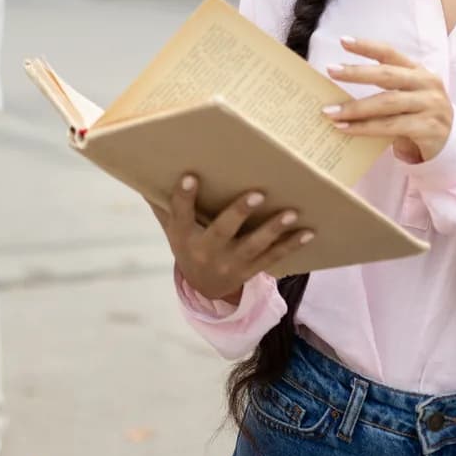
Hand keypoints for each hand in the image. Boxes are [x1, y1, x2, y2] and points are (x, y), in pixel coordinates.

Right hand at [151, 175, 313, 302]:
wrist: (204, 287)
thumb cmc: (188, 243)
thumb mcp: (171, 227)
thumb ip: (163, 202)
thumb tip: (146, 167)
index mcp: (184, 238)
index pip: (180, 215)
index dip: (184, 197)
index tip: (190, 176)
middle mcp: (207, 252)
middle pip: (223, 231)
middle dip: (239, 213)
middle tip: (256, 193)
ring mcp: (231, 264)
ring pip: (254, 246)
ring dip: (274, 229)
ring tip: (291, 212)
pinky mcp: (252, 270)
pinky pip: (273, 258)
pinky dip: (291, 245)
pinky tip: (308, 232)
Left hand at [324, 38, 453, 163]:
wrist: (451, 144)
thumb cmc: (419, 116)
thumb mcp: (407, 96)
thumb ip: (384, 89)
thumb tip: (338, 91)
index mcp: (418, 71)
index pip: (391, 53)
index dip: (367, 46)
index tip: (343, 41)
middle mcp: (427, 84)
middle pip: (387, 75)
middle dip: (356, 72)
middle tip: (330, 70)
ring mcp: (430, 105)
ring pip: (386, 103)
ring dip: (355, 108)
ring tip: (330, 112)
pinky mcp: (428, 128)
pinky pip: (389, 127)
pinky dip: (364, 128)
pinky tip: (345, 129)